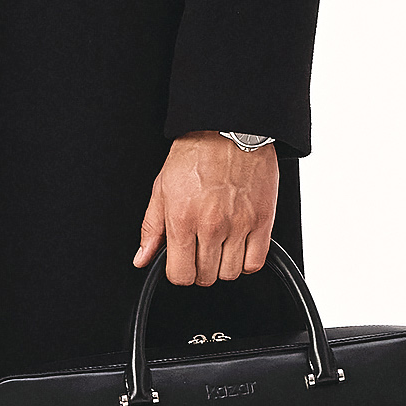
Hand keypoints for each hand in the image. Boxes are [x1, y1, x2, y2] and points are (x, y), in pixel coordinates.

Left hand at [133, 133, 277, 286]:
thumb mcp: (162, 188)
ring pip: (230, 273)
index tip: (181, 262)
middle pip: (205, 277)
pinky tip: (238, 247)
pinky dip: (247, 262)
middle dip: (199, 269)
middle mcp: (211, 226)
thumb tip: (143, 258)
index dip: (178, 272)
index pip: (180, 274)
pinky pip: (255, 262)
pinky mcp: (262, 221)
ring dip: (222, 266)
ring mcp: (239, 225)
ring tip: (218, 247)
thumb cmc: (195, 154)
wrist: (228, 129)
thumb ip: (152, 228)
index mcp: (182, 219)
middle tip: (199, 250)